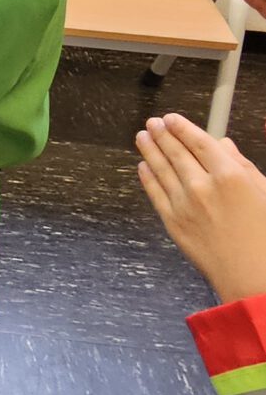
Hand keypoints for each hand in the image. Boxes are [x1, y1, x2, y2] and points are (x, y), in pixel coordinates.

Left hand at [135, 113, 265, 304]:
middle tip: (153, 123)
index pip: (199, 141)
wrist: (252, 276)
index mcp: (230, 176)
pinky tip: (142, 166)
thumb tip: (224, 146)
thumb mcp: (264, 193)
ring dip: (149, 150)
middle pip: (176, 152)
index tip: (171, 118)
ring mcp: (184, 205)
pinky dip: (147, 177)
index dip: (182, 127)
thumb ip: (243, 166)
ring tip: (142, 136)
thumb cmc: (264, 237)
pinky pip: (155, 194)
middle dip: (162, 135)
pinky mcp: (173, 223)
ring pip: (161, 169)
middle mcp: (203, 186)